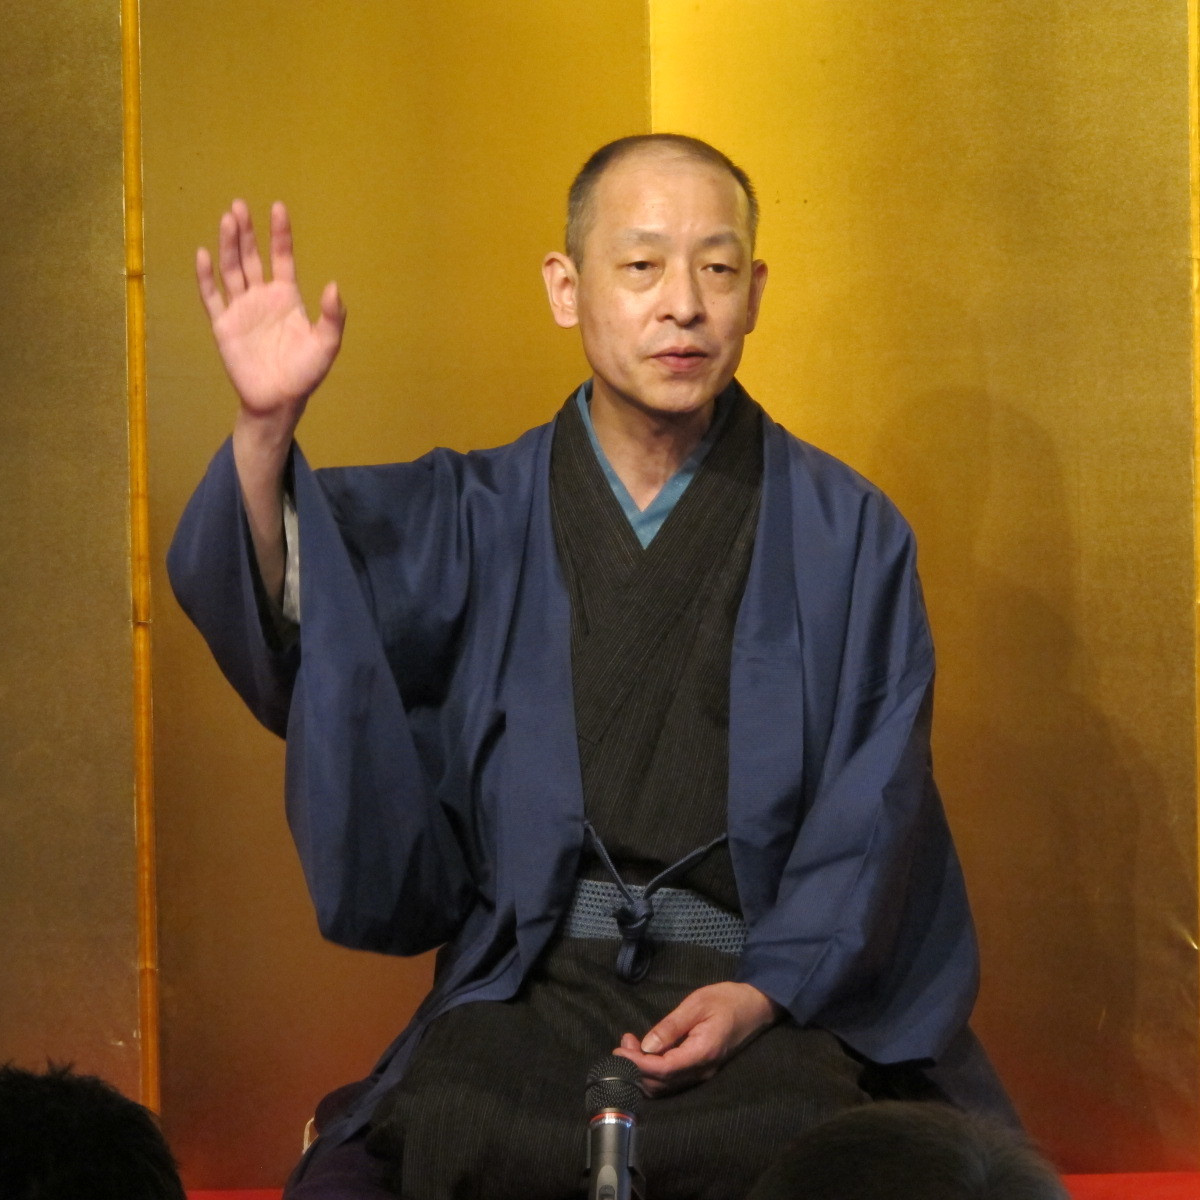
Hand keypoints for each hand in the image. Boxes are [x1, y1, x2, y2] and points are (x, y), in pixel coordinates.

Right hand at [196, 199, 344, 428]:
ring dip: (228, 245)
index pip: (282, 258)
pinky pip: (212, 296)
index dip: (280, 234)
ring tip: (227, 219)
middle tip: (240, 205)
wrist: (278, 400)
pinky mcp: (223, 324)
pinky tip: (204, 254)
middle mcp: (262, 297)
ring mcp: (241, 308)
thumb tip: (334, 286)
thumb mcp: (327, 344)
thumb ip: (333, 317)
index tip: (278, 208)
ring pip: (231, 269)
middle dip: (246, 232)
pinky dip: (206, 276)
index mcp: (287, 297)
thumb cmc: (305, 373)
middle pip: (251, 256)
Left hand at [612, 982, 780, 1096]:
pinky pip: (673, 1079)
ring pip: (665, 1086)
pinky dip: (654, 1070)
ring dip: (643, 1070)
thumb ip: (671, 1026)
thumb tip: (646, 1046)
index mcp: (702, 1053)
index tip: (618, 1052)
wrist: (756, 1006)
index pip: (663, 1070)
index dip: (638, 1065)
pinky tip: (646, 1052)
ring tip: (630, 1045)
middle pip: (661, 1084)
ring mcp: (702, 1073)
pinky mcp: (701, 1070)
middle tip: (622, 1043)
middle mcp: (702, 1070)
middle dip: (636, 1068)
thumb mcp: (697, 1004)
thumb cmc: (727, 1000)